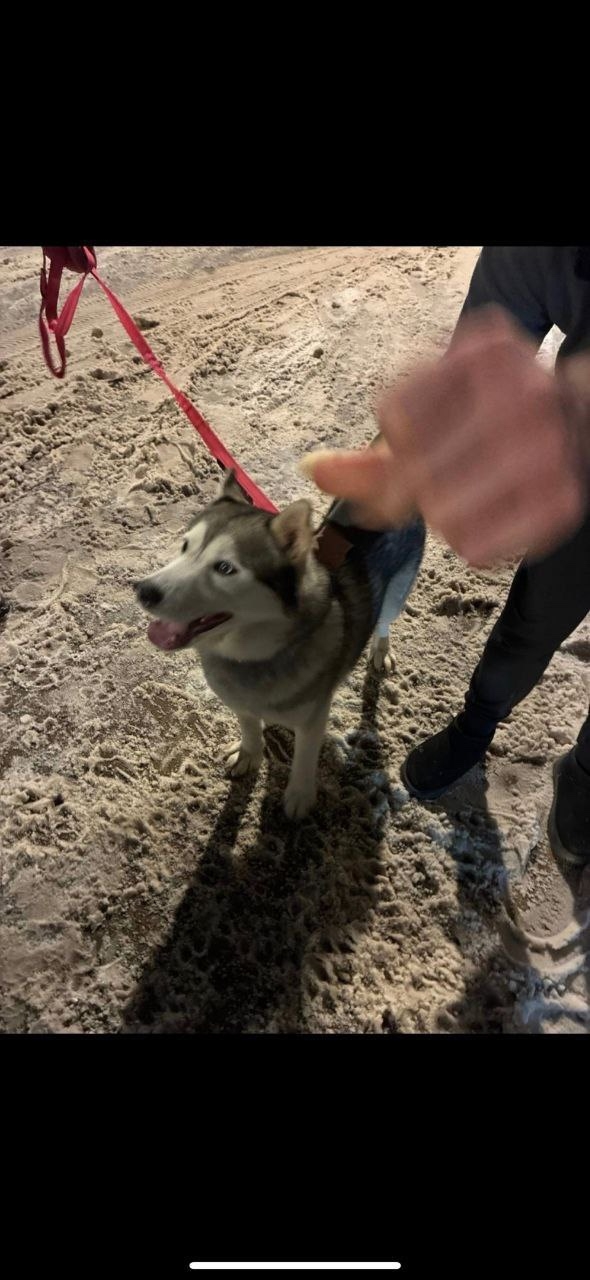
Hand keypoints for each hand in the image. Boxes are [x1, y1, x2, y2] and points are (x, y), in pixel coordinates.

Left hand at [302, 309, 589, 565]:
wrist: (579, 422)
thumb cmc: (492, 420)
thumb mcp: (436, 414)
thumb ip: (373, 451)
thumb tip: (312, 471)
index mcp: (486, 351)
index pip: (395, 413)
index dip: (396, 439)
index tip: (418, 440)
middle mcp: (522, 395)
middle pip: (417, 471)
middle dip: (415, 485)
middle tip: (441, 477)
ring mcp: (548, 450)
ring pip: (443, 515)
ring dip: (442, 515)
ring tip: (468, 492)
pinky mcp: (561, 503)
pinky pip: (475, 548)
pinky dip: (470, 541)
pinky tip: (488, 513)